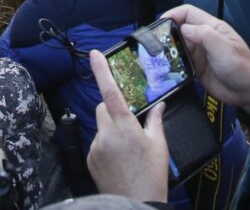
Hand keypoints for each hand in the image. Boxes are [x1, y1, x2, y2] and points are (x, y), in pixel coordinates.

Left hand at [86, 49, 169, 202]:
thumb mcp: (159, 145)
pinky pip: (96, 142)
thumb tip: (158, 105)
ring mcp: (96, 147)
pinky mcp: (90, 159)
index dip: (101, 71)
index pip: (110, 91)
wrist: (136, 203)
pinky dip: (105, 144)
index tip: (94, 54)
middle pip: (103, 107)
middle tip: (128, 122)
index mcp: (125, 126)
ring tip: (127, 149)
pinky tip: (119, 159)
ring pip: (100, 125)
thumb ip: (155, 121)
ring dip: (110, 128)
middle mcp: (106, 133)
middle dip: (112, 108)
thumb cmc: (151, 176)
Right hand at [158, 5, 249, 112]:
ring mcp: (199, 54)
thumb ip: (205, 36)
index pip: (188, 13)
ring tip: (153, 56)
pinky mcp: (196, 68)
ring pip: (177, 46)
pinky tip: (163, 69)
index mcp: (211, 28)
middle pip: (179, 29)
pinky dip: (171, 63)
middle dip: (166, 33)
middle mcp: (203, 38)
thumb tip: (184, 28)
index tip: (159, 24)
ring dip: (167, 49)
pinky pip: (180, 62)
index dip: (173, 14)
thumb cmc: (241, 68)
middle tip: (152, 43)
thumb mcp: (225, 49)